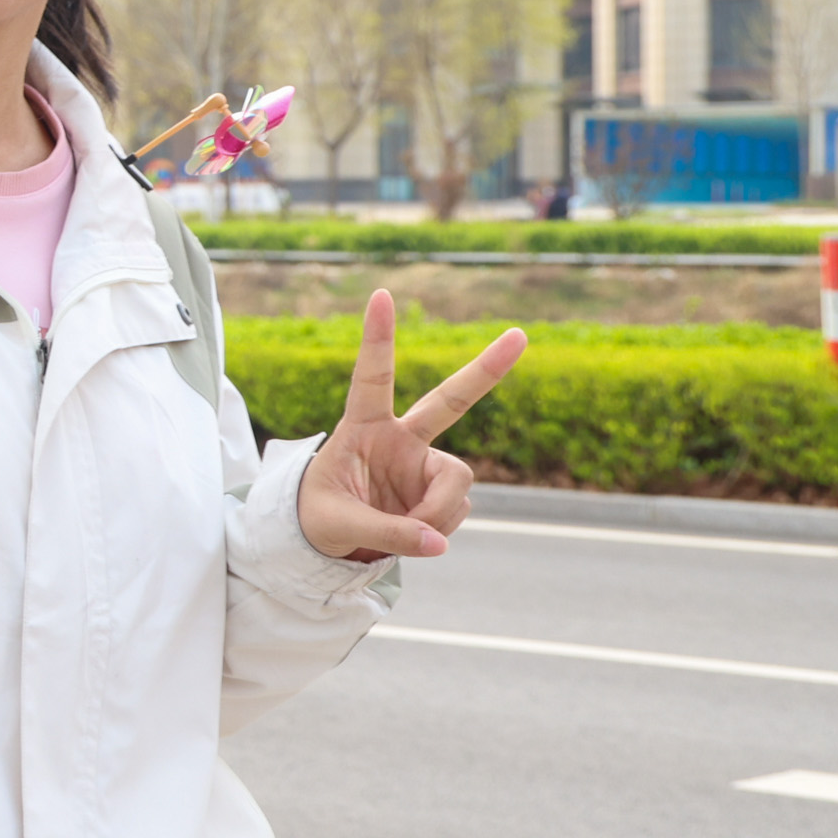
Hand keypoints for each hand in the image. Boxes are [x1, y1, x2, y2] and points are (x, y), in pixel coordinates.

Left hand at [298, 290, 524, 562]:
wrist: (330, 540)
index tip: (381, 294)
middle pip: (450, 401)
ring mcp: (425, 464)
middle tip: (520, 335)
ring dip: (436, 514)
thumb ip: (387, 532)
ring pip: (455, 484)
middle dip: (485, 370)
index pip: (370, 379)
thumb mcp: (336, 525)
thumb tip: (438, 543)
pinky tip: (415, 533)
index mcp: (361, 429)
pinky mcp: (441, 491)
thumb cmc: (317, 517)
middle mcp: (400, 439)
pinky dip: (436, 531)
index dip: (377, 339)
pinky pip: (453, 512)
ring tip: (404, 533)